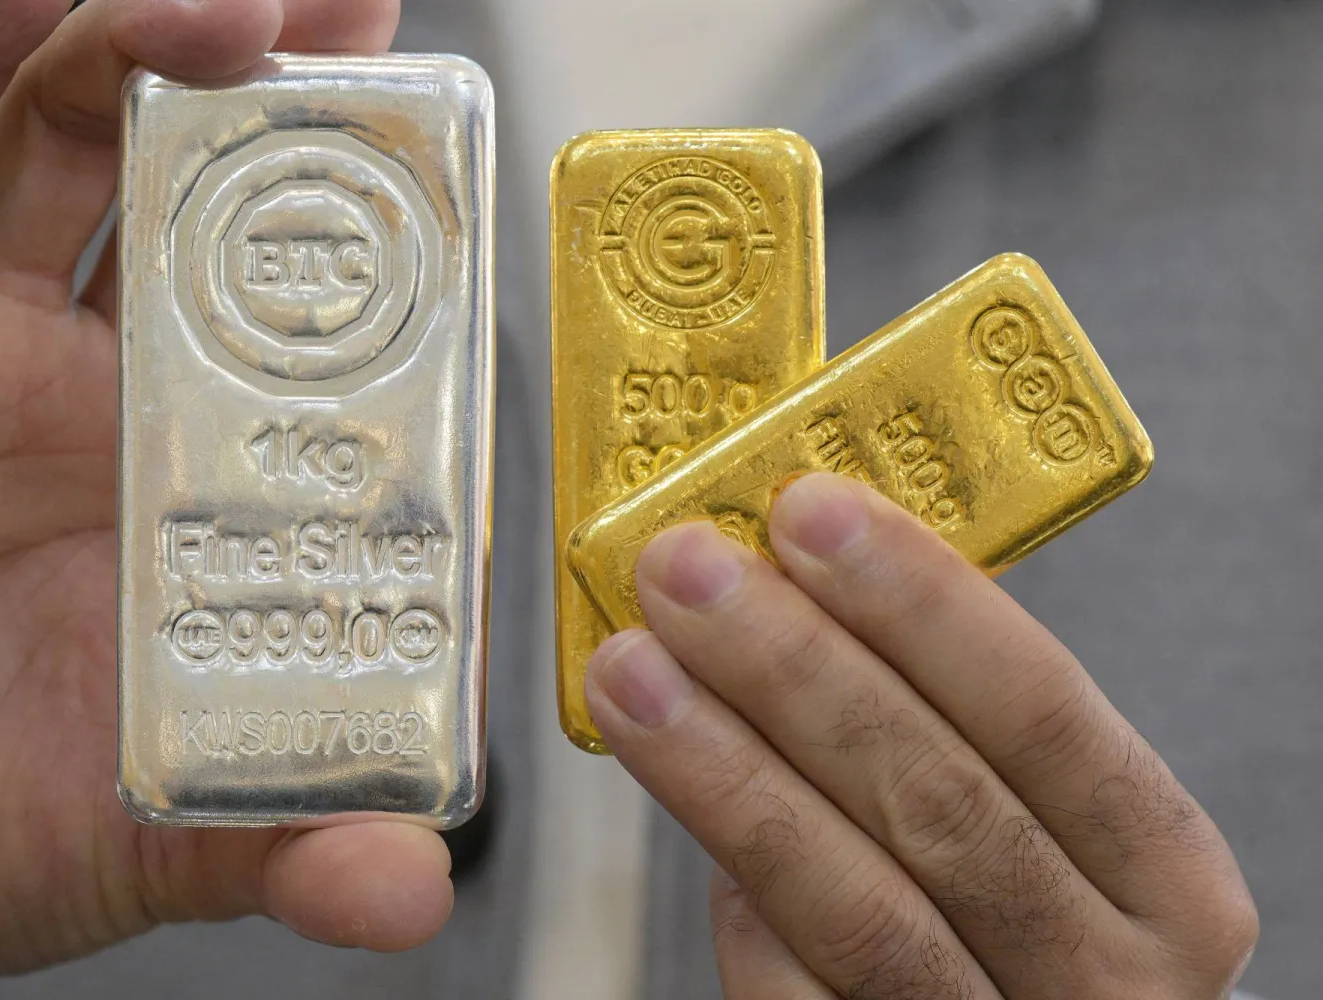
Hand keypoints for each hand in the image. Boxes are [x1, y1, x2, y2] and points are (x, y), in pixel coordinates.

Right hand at [0, 2, 453, 995]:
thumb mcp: (146, 845)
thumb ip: (276, 847)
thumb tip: (408, 888)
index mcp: (206, 494)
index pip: (320, 343)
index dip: (387, 248)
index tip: (452, 154)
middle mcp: (110, 398)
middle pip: (213, 208)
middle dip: (285, 100)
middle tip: (361, 13)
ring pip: (70, 152)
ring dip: (142, 51)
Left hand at [587, 472, 1256, 997]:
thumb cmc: (1032, 918)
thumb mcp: (1053, 826)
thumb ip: (959, 728)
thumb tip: (795, 584)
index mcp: (1170, 886)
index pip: (1045, 715)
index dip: (921, 605)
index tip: (808, 510)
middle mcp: (1107, 983)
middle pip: (938, 802)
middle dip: (795, 669)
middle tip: (685, 568)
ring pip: (853, 906)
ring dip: (726, 768)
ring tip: (633, 669)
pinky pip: (793, 990)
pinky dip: (736, 898)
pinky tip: (687, 805)